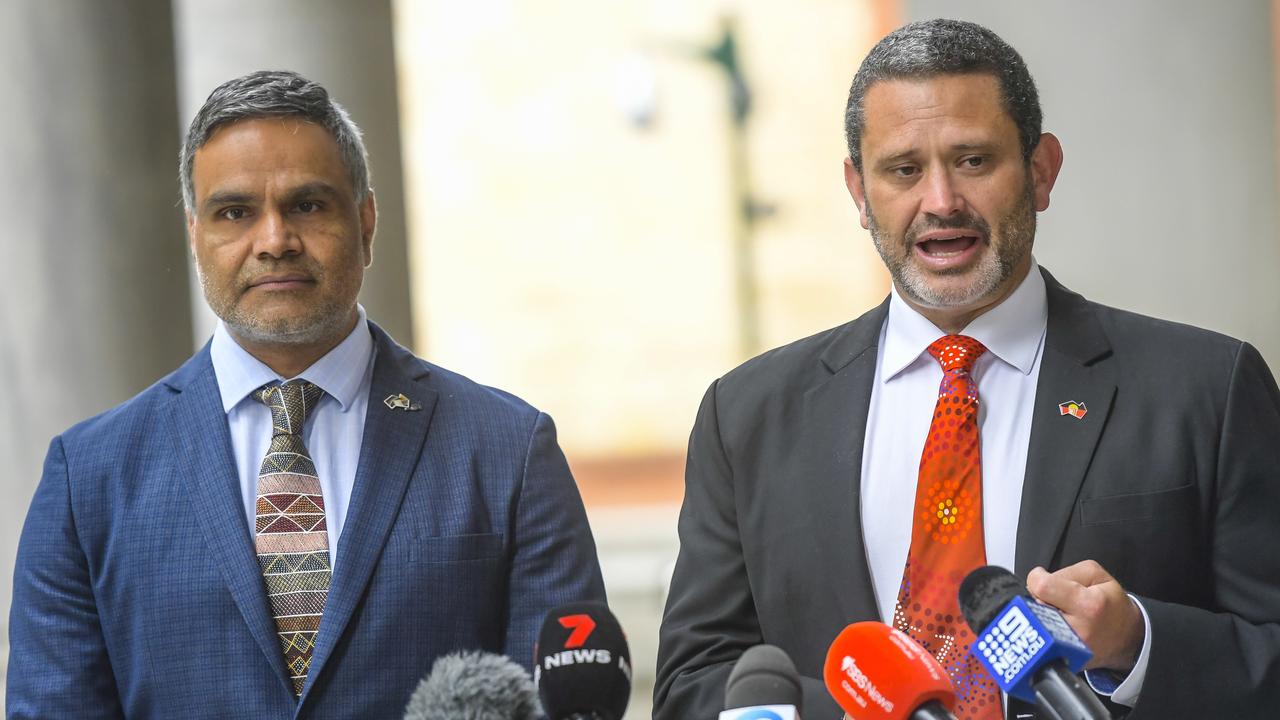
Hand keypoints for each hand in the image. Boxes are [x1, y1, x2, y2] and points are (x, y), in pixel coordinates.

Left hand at [1026, 560, 1142, 670]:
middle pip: (1033, 606)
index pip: (1041, 587)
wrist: (1128, 638)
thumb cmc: (1111, 605)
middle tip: (1054, 599)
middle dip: (1038, 598)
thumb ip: (1064, 572)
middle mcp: (1078, 630)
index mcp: (1087, 605)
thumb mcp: (1096, 575)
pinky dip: (1043, 632)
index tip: (1041, 578)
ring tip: (1058, 614)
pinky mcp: (1065, 661)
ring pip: (1033, 625)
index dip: (1036, 578)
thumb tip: (1038, 580)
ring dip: (1039, 616)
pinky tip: (1058, 627)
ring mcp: (1070, 649)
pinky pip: (1039, 642)